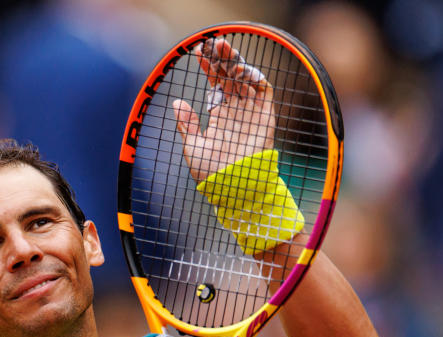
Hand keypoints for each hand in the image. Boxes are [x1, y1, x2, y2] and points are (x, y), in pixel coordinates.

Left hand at [173, 37, 274, 181]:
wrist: (233, 188)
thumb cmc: (211, 173)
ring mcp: (250, 111)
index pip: (214, 84)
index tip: (197, 52)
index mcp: (218, 115)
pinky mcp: (265, 115)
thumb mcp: (192, 147)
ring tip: (223, 49)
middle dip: (221, 58)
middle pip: (229, 76)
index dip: (207, 67)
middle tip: (212, 43)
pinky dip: (254, 76)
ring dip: (236, 62)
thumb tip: (177, 102)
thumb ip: (187, 124)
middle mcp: (235, 110)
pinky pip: (263, 90)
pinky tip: (240, 69)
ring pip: (245, 78)